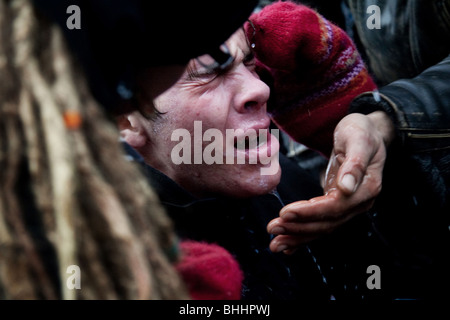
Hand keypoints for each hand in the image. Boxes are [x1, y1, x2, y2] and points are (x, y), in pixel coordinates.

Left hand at [267, 111, 394, 252]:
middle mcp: (359, 202)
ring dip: (298, 237)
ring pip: (322, 228)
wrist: (366, 133)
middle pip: (327, 222)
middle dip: (298, 228)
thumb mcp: (358, 138)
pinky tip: (289, 246)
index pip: (335, 207)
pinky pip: (321, 224)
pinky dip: (304, 236)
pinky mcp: (337, 206)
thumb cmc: (360, 131)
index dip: (309, 212)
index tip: (285, 212)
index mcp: (366, 188)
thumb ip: (355, 164)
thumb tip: (346, 188)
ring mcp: (349, 206)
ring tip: (275, 244)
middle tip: (272, 228)